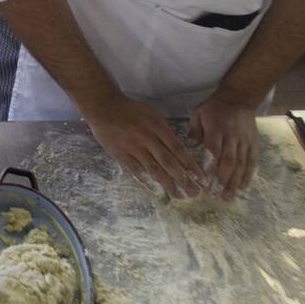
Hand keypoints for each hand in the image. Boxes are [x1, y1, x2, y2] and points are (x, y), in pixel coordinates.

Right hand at [83, 95, 205, 198]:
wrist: (104, 107)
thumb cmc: (130, 110)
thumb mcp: (152, 115)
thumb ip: (164, 131)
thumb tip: (178, 151)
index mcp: (158, 126)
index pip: (178, 149)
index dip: (190, 165)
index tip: (201, 177)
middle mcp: (147, 137)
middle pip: (169, 162)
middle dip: (183, 179)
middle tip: (194, 193)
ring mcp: (133, 146)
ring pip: (154, 169)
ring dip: (167, 184)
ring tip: (178, 196)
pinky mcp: (120, 153)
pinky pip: (135, 170)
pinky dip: (146, 181)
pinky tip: (155, 190)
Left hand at [188, 93, 259, 200]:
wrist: (240, 98)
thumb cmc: (215, 108)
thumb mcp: (199, 113)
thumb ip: (195, 130)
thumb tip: (189, 146)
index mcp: (216, 128)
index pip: (213, 150)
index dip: (210, 167)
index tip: (205, 182)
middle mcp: (232, 136)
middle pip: (228, 161)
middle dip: (223, 180)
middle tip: (217, 196)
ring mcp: (245, 140)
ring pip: (241, 163)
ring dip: (234, 182)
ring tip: (228, 197)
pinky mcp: (254, 143)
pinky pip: (252, 160)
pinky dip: (248, 174)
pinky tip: (243, 187)